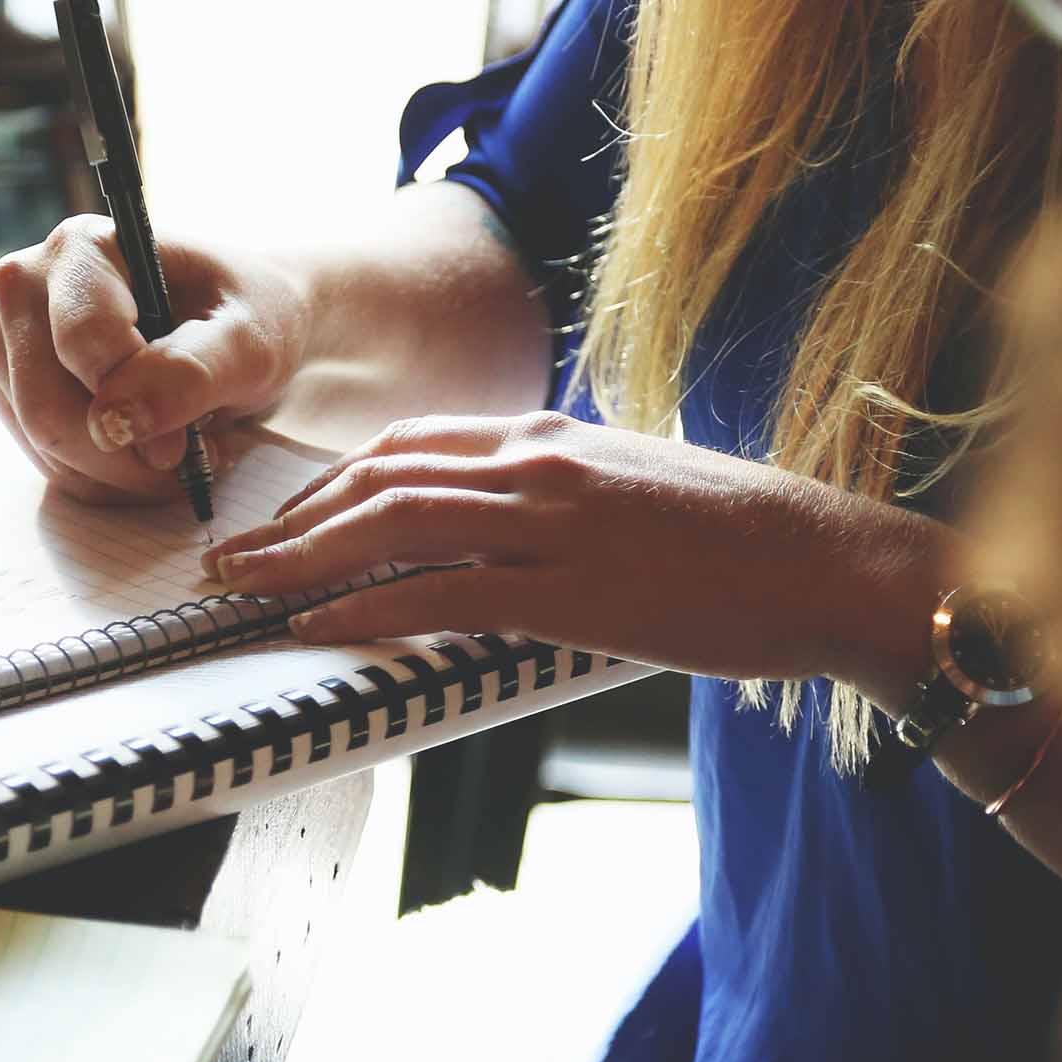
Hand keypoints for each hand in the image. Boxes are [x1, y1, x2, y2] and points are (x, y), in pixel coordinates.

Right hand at [0, 215, 308, 503]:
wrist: (244, 326)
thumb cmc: (252, 318)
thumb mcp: (250, 343)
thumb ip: (190, 373)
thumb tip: (115, 422)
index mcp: (84, 248)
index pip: (81, 344)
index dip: (137, 405)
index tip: (190, 441)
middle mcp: (29, 285)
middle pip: (45, 406)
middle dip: (124, 455)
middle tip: (191, 459)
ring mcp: (13, 341)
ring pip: (43, 444)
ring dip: (120, 473)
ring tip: (182, 450)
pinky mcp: (17, 389)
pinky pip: (48, 462)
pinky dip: (107, 479)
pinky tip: (153, 455)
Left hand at [201, 411, 936, 678]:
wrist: (828, 561)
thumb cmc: (746, 538)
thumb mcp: (639, 489)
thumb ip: (564, 496)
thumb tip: (511, 530)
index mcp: (553, 436)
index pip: (412, 445)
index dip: (333, 482)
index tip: (289, 517)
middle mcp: (540, 462)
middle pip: (381, 476)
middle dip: (293, 518)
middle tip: (233, 556)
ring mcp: (553, 521)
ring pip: (394, 524)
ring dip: (303, 558)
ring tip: (245, 589)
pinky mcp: (572, 587)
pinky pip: (442, 593)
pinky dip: (366, 608)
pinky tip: (317, 626)